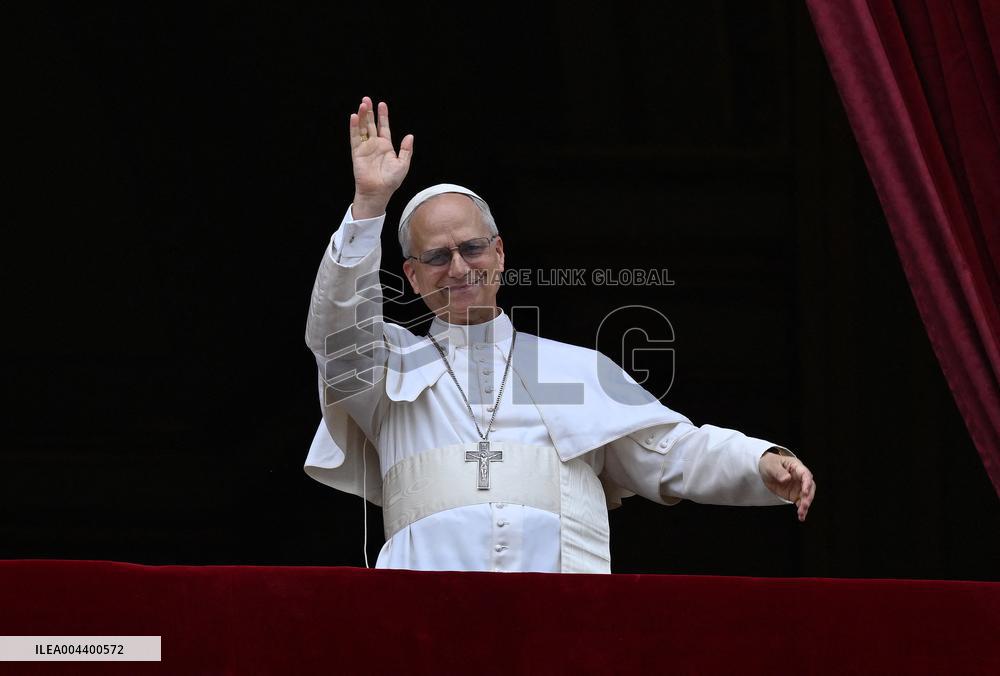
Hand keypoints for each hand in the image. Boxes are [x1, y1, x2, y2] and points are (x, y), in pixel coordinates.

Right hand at [350, 96, 413, 217]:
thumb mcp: (403, 164)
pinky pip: (355, 137)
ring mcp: (365, 148)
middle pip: (371, 124)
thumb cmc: (391, 181)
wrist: (378, 191)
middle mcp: (374, 145)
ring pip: (362, 128)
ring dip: (361, 116)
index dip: (382, 116)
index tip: (382, 104)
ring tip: (362, 104)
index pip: (383, 127)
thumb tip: (410, 136)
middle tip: (367, 100)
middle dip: (369, 112)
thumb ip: (406, 150)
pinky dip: (354, 127)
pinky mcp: (357, 152)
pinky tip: (354, 117)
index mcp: (386, 146)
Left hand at [758, 451, 815, 521]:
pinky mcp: (795, 495)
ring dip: (805, 505)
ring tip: (801, 514)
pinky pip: (800, 503)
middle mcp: (801, 478)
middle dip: (808, 497)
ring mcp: (799, 487)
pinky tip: (801, 516)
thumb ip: (778, 472)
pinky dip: (802, 510)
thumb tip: (786, 478)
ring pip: (806, 497)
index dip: (807, 483)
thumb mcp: (771, 466)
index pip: (805, 474)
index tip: (805, 491)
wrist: (765, 470)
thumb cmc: (770, 464)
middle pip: (810, 487)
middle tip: (804, 505)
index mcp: (796, 467)